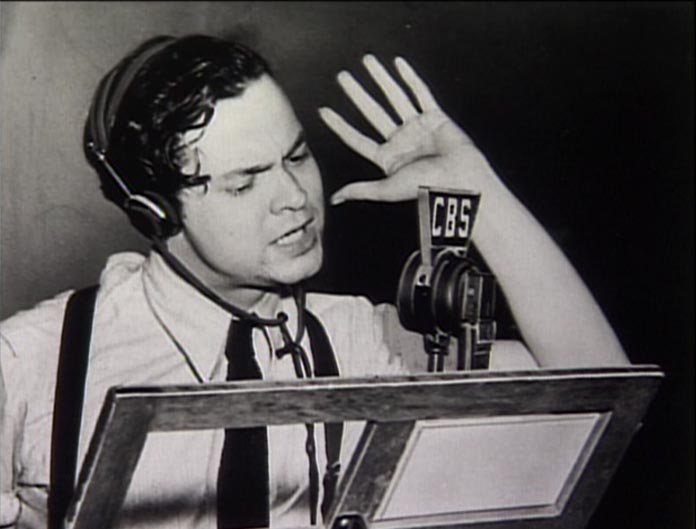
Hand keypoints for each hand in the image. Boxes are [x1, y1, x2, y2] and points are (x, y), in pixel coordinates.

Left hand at [319, 55, 495, 204]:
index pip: (358, 140)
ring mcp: (418, 128)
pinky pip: (421, 94)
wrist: (460, 181)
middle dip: (357, 94)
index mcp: (389, 159)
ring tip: (367, 61)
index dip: (340, 126)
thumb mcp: (387, 189)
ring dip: (381, 79)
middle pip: (373, 113)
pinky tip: (398, 64)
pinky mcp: (436, 118)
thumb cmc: (426, 188)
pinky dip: (410, 78)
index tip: (323, 111)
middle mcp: (401, 142)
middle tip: (341, 77)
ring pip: (395, 98)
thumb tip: (334, 199)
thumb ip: (361, 190)